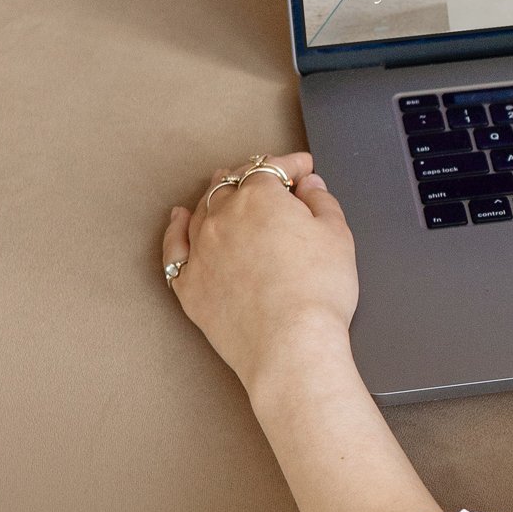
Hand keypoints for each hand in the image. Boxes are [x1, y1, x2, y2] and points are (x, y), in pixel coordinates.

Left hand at [162, 152, 357, 395]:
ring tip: (229, 193)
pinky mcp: (188, 284)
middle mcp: (222, 216)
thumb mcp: (338, 237)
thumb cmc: (318, 293)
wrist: (290, 346)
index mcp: (260, 197)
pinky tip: (180, 218)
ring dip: (218, 196)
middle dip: (252, 176)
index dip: (292, 165)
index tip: (303, 168)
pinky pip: (174, 247)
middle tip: (270, 181)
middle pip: (231, 182)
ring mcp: (200, 250)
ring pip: (202, 209)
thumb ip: (322, 202)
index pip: (272, 168)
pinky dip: (177, 228)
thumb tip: (310, 185)